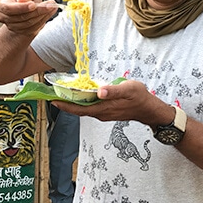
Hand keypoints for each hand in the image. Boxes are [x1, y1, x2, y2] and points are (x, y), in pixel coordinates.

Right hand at [0, 0, 57, 35]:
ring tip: (52, 7)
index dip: (21, 8)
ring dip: (42, 16)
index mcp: (1, 3)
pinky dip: (42, 21)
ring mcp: (11, 26)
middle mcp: (3, 16)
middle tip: (50, 5)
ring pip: (28, 24)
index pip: (8, 8)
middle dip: (37, 11)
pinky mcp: (20, 32)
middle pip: (20, 17)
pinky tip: (49, 13)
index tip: (34, 5)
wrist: (28, 7)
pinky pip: (32, 29)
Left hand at [53, 79, 170, 127]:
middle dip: (65, 103)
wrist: (149, 109)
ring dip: (73, 103)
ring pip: (84, 110)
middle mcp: (101, 113)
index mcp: (104, 108)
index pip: (80, 109)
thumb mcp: (129, 89)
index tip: (53, 100)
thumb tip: (100, 91)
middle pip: (79, 110)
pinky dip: (82, 103)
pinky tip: (81, 96)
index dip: (65, 105)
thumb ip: (113, 90)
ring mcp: (104, 114)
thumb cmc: (140, 97)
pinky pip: (90, 109)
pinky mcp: (107, 112)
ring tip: (63, 94)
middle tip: (53, 95)